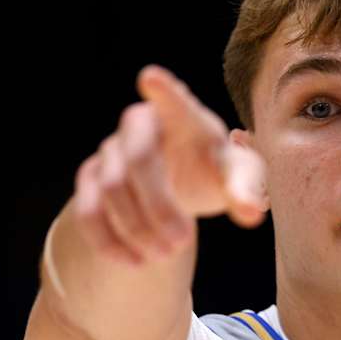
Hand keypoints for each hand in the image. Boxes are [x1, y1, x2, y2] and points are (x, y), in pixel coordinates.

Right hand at [71, 65, 267, 264]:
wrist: (177, 183)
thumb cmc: (211, 170)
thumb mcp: (236, 177)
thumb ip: (246, 189)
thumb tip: (252, 214)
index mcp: (183, 117)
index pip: (174, 101)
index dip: (164, 92)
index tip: (151, 77)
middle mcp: (140, 126)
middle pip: (138, 159)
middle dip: (158, 204)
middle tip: (183, 242)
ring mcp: (111, 150)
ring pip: (111, 188)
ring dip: (137, 228)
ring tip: (166, 254)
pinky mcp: (91, 180)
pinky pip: (88, 210)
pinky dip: (109, 240)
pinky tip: (135, 262)